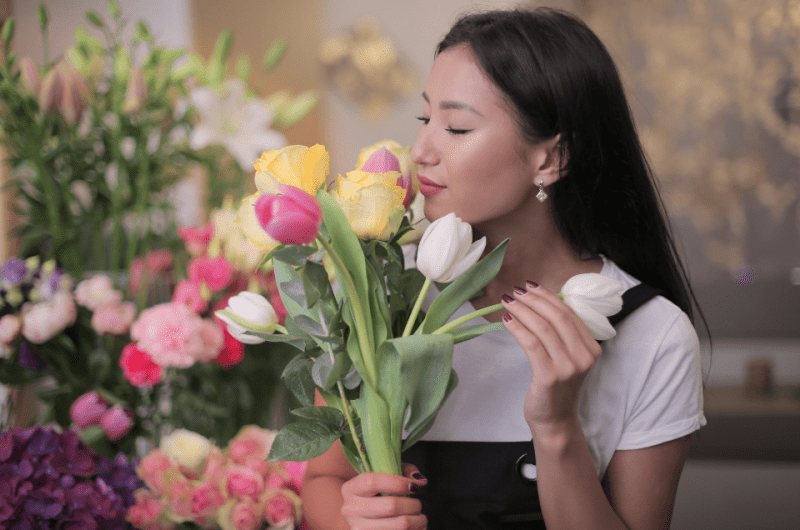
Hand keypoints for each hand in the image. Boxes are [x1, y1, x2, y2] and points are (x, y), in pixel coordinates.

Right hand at [340, 463, 427, 529]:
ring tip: (419, 518)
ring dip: (417, 521)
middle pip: (390, 506)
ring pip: (400, 525)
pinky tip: (415, 528)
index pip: (372, 482)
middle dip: (413, 505)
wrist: (360, 516)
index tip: (413, 486)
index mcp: (351, 489)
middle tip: (418, 505)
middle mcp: (351, 510)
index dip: (397, 483)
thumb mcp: (383, 476)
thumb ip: (402, 471)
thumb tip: (419, 481)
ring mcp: (359, 529)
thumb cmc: (375, 494)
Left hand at [501, 281, 601, 432]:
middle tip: (515, 291)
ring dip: (522, 310)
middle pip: (557, 317)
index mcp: (592, 348)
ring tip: (507, 301)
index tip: (531, 286)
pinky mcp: (549, 375)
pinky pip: (531, 343)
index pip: (569, 313)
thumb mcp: (568, 358)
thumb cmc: (558, 387)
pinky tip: (506, 320)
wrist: (555, 421)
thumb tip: (540, 302)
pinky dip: (517, 328)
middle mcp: (584, 356)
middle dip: (533, 300)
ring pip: (542, 327)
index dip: (548, 296)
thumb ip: (562, 335)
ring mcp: (568, 367)